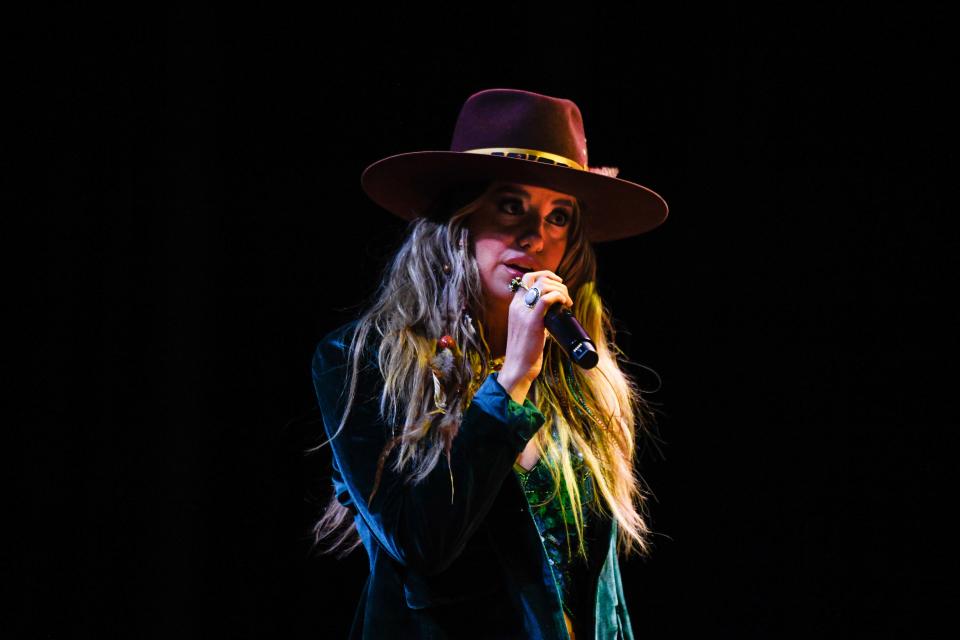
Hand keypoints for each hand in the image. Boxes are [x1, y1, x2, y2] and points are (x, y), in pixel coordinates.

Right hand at [498, 270, 573, 389]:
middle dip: (556, 282)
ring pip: (543, 285)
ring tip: (567, 302)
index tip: (558, 284)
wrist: (517, 367)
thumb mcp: (528, 328)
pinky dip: (558, 297)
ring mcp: (523, 312)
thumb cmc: (525, 351)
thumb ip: (537, 318)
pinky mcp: (532, 322)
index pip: (527, 278)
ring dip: (560, 290)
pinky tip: (564, 304)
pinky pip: (546, 299)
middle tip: (566, 296)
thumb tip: (554, 313)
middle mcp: (517, 305)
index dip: (545, 276)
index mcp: (515, 305)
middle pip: (537, 278)